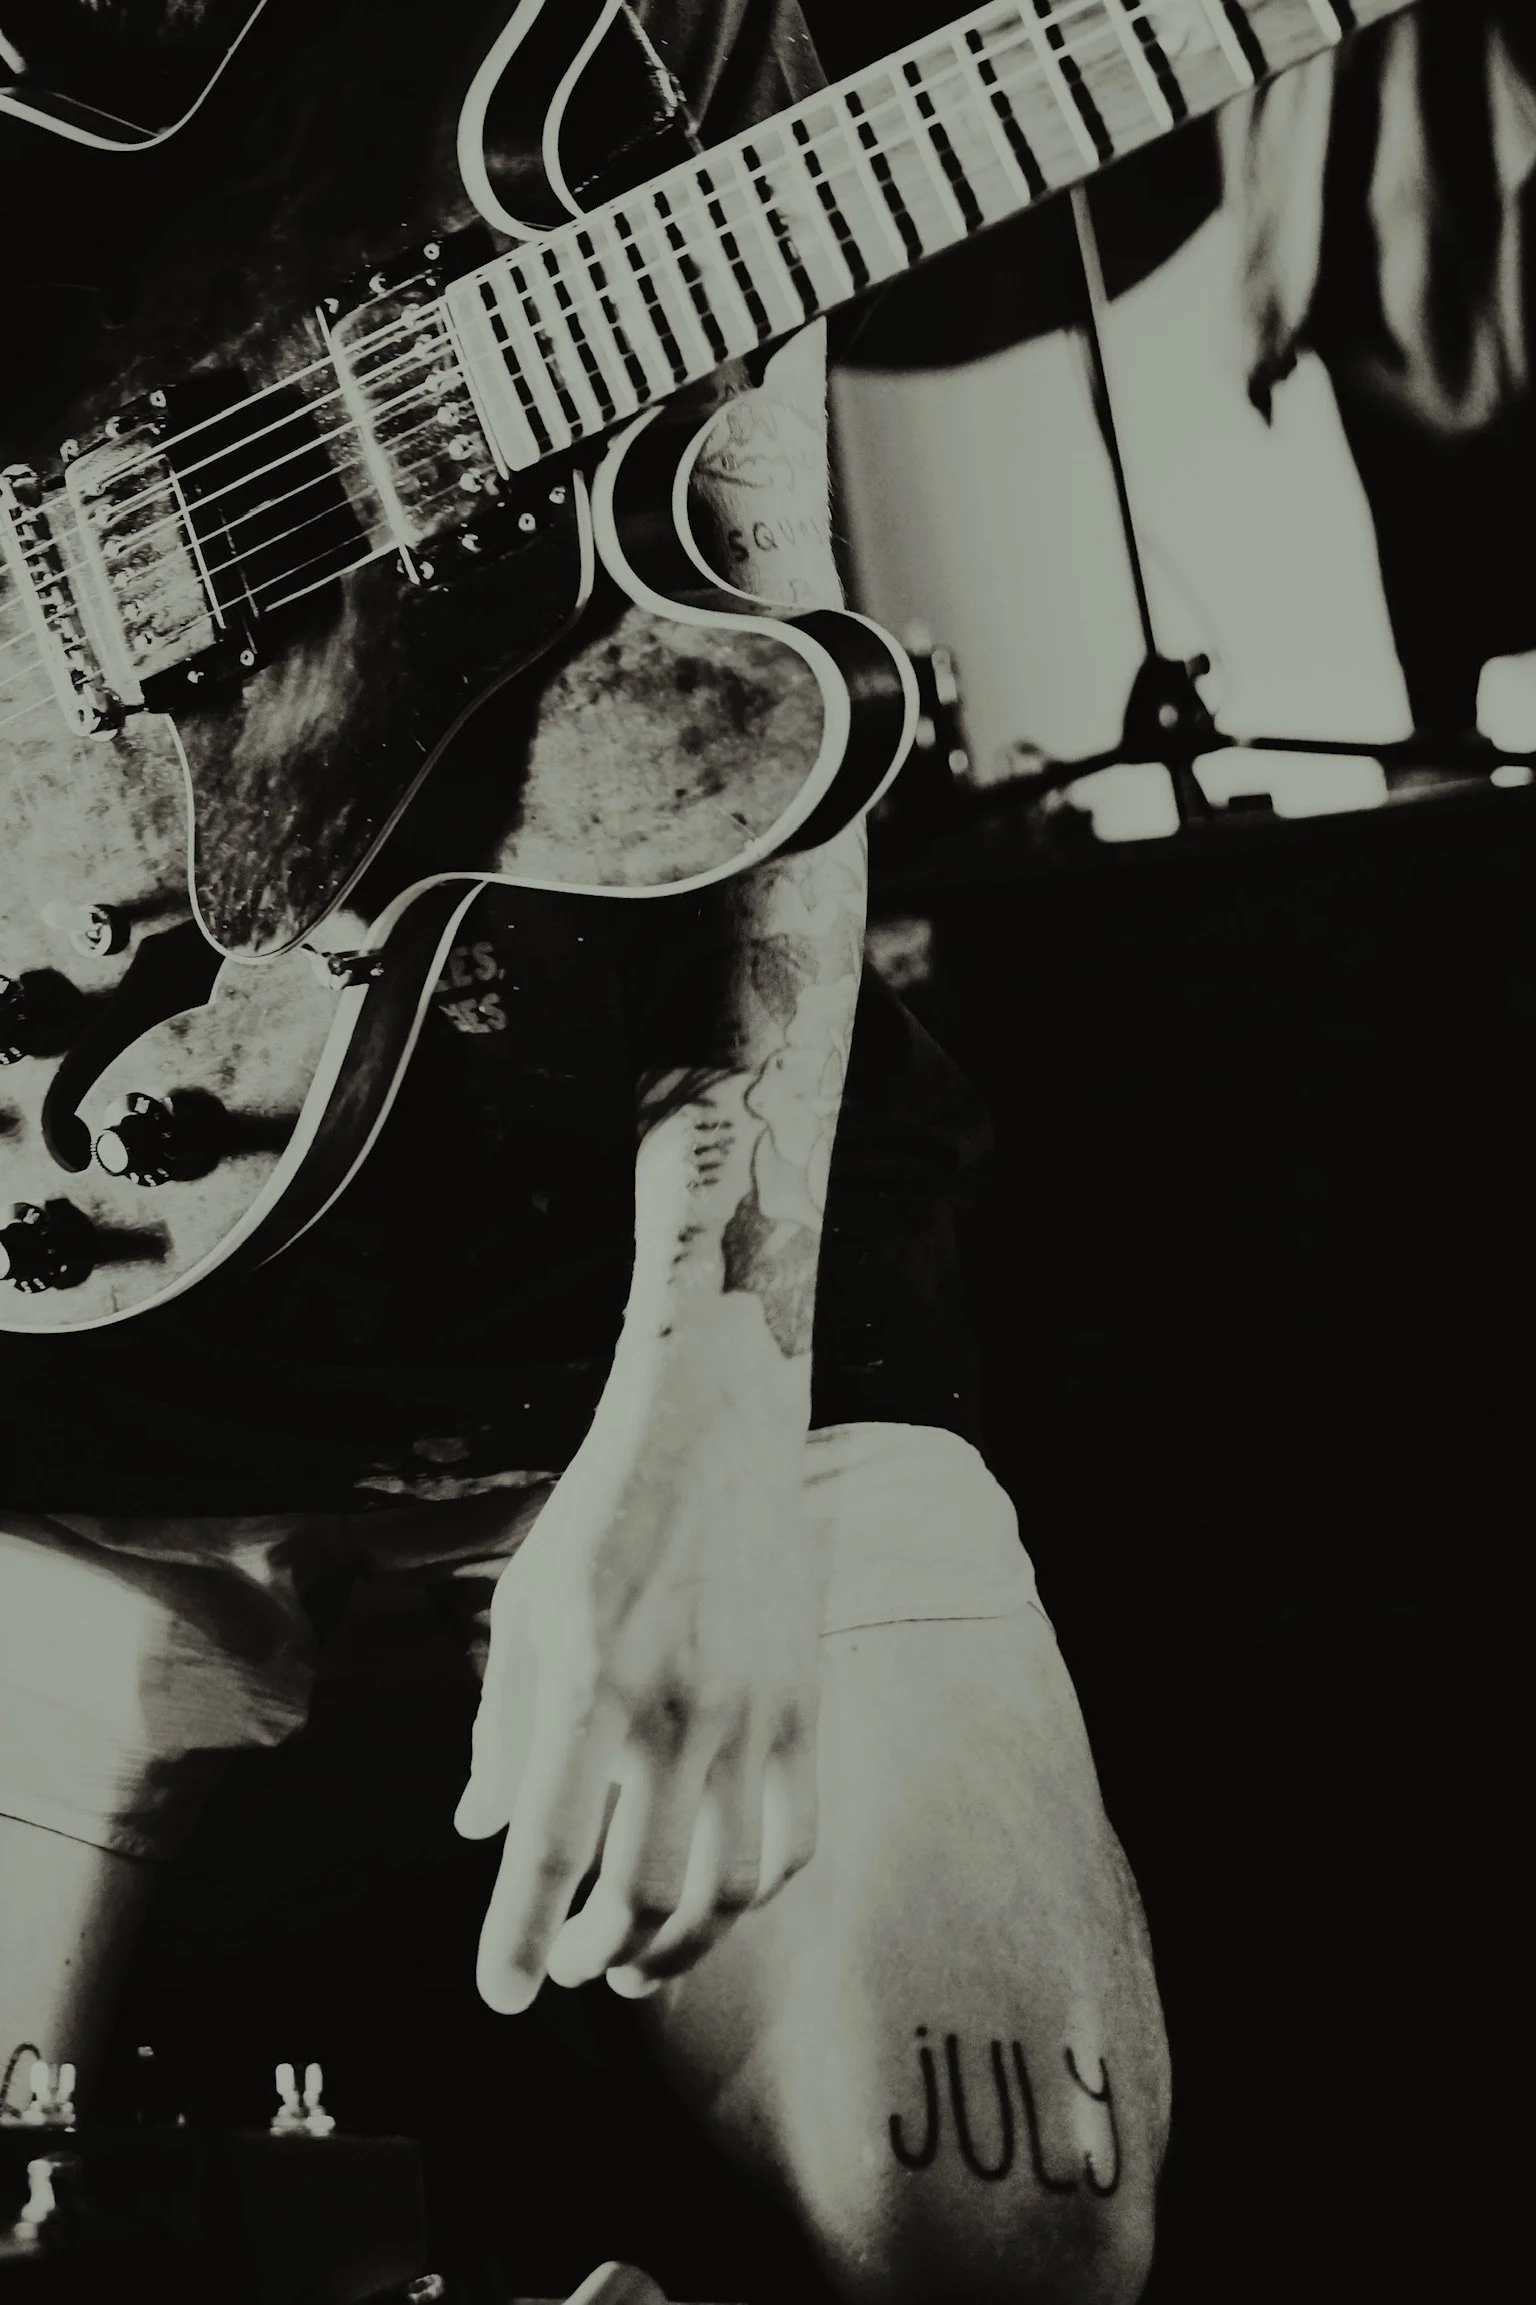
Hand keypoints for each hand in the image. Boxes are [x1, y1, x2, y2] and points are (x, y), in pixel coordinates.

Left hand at [454, 1306, 822, 2012]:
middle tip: (567, 1966)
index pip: (550, 1846)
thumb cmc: (600, 1517)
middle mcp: (678, 1705)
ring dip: (673, 1948)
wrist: (713, 1432)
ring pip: (725, 1886)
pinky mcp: (804, 1703)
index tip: (502, 1995)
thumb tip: (479, 1831)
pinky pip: (791, 1840)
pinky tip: (711, 1898)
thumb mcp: (524, 1610)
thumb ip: (501, 1729)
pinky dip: (749, 1896)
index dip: (519, 1937)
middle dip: (595, 1956)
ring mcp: (755, 1709)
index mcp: (590, 1678)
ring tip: (632, 1961)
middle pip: (645, 1891)